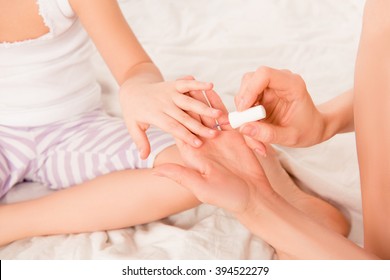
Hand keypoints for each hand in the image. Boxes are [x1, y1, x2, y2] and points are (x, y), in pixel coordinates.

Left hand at [119, 78, 221, 158]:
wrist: (132, 88)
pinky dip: (198, 84)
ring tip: (218, 113)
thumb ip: (140, 141)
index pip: (172, 127)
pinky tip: (211, 86)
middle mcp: (163, 103)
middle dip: (199, 126)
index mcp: (154, 115)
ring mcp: (169, 92)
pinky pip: (186, 83)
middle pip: (184, 116)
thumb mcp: (133, 126)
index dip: (185, 136)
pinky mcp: (173, 84)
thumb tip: (143, 157)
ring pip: (189, 101)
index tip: (198, 144)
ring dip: (204, 107)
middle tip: (214, 134)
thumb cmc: (134, 111)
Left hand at [153, 90, 270, 213]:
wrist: (252, 195)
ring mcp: (218, 138)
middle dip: (184, 103)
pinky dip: (217, 103)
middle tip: (175, 85)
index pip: (177, 132)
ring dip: (199, 99)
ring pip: (205, 114)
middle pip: (190, 119)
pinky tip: (212, 90)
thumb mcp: (200, 186)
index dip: (170, 116)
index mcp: (192, 155)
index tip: (161, 102)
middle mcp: (203, 144)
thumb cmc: (225, 195)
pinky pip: (223, 115)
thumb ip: (180, 175)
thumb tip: (154, 171)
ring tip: (193, 82)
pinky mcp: (233, 135)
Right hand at [235, 66, 326, 147]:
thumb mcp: (290, 137)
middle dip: (242, 101)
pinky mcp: (261, 94)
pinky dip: (245, 114)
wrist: (312, 128)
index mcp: (292, 85)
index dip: (250, 90)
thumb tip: (243, 128)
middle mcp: (279, 81)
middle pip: (250, 80)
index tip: (245, 110)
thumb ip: (268, 134)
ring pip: (244, 90)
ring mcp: (269, 86)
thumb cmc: (307, 130)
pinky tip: (253, 127)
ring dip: (242, 109)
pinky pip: (245, 100)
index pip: (264, 74)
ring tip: (251, 129)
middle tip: (245, 122)